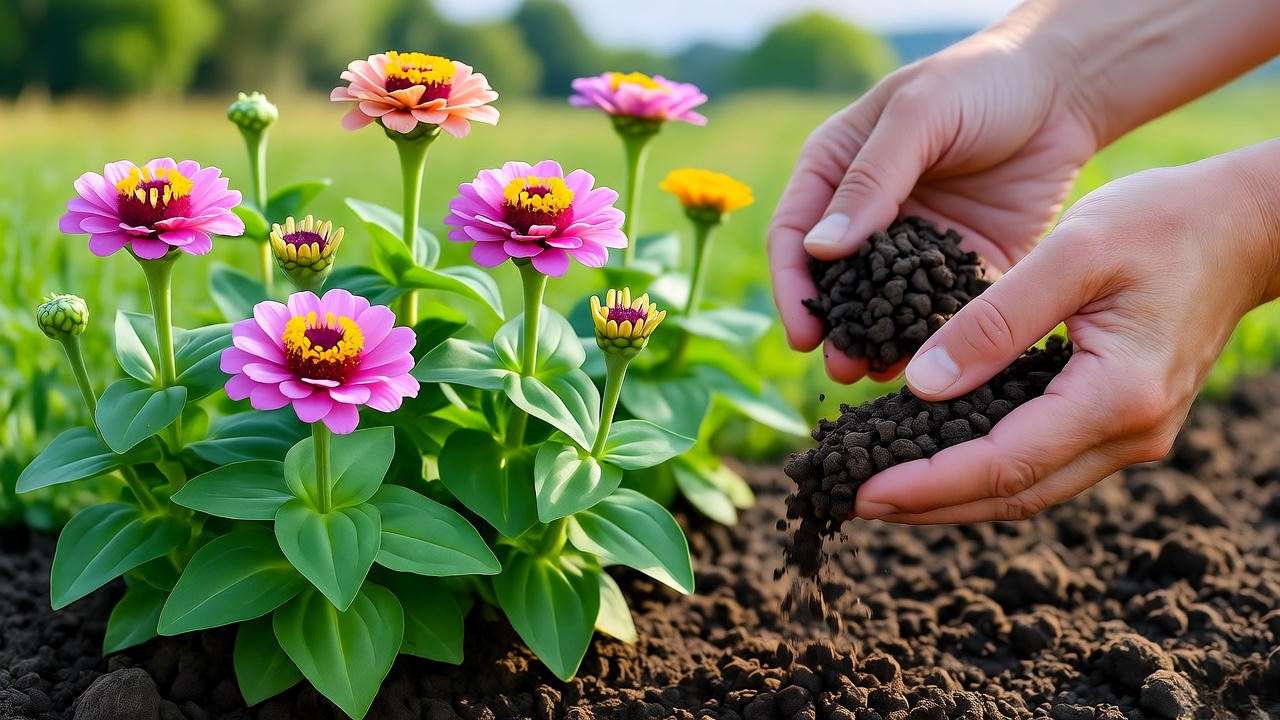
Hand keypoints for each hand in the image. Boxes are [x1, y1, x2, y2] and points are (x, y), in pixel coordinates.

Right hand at [768, 30, 1097, 382]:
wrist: (1065, 87)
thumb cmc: (980, 81)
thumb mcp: (919, 117)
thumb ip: (872, 180)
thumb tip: (821, 248)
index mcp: (834, 170)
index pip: (794, 235)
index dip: (792, 285)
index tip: (803, 333)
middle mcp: (867, 213)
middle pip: (835, 281)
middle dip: (835, 327)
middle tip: (841, 369)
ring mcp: (914, 244)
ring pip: (885, 304)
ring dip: (880, 340)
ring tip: (880, 376)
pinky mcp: (964, 264)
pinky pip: (943, 307)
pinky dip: (936, 337)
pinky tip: (937, 363)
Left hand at [854, 141, 1279, 522]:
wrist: (1246, 227)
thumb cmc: (1165, 223)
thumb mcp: (1073, 251)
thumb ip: (996, 319)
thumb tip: (921, 383)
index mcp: (1116, 395)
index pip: (1003, 464)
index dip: (927, 485)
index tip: (860, 490)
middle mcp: (1128, 433)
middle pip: (1010, 494)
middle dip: (927, 504)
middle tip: (850, 500)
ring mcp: (1130, 435)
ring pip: (1026, 487)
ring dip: (951, 494)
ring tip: (878, 487)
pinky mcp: (1121, 421)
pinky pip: (1042, 461)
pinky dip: (983, 468)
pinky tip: (934, 455)